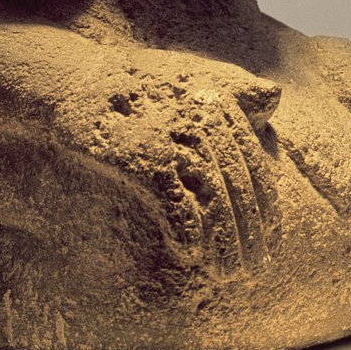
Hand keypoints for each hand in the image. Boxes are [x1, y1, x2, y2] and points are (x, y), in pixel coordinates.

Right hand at [53, 50, 281, 278]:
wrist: (74, 81)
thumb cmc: (131, 83)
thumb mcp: (185, 75)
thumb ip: (232, 86)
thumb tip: (276, 94)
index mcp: (218, 100)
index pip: (255, 165)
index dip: (267, 208)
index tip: (272, 241)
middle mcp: (203, 115)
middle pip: (239, 187)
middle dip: (252, 235)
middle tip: (256, 269)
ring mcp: (174, 136)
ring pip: (215, 201)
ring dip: (226, 244)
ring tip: (229, 274)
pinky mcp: (145, 156)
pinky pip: (177, 204)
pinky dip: (188, 232)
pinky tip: (191, 253)